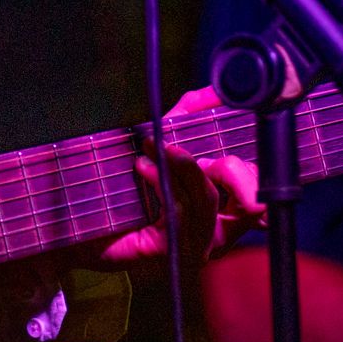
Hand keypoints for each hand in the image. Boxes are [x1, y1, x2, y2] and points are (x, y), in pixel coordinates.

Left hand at [82, 86, 262, 268]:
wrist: (84, 231)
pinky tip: (143, 167)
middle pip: (248, 199)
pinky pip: (178, 211)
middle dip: (226, 166)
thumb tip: (212, 91)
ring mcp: (195, 244)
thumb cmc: (126, 192)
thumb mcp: (163, 146)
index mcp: (223, 211)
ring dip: (180, 164)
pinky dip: (161, 181)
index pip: (258, 193)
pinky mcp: (170, 250)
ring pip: (207, 198)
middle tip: (182, 146)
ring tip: (153, 145)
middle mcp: (217, 232)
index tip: (223, 146)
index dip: (251, 170)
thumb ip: (188, 118)